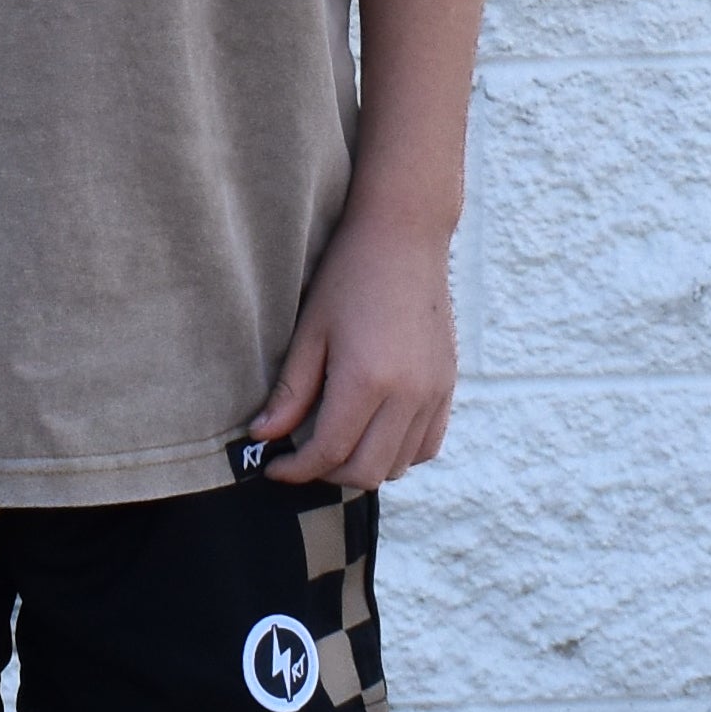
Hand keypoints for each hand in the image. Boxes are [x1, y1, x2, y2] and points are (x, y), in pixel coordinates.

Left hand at [249, 204, 458, 494]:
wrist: (405, 237)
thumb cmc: (348, 275)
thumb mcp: (310, 331)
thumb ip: (291, 391)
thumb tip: (263, 437)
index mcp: (366, 380)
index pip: (329, 452)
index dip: (296, 470)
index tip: (273, 467)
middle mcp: (407, 395)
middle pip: (366, 472)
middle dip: (326, 474)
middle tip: (301, 457)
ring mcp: (433, 393)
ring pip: (399, 465)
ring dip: (363, 466)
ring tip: (336, 443)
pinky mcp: (447, 386)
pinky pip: (427, 446)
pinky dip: (399, 454)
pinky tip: (374, 433)